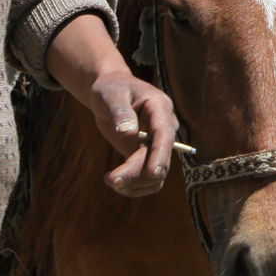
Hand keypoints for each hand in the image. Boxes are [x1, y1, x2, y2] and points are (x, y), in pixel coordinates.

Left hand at [47, 14, 177, 196]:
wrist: (111, 92)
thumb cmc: (111, 89)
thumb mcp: (111, 95)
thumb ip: (120, 111)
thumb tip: (129, 133)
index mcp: (159, 106)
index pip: (165, 133)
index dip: (160, 153)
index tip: (153, 173)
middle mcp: (164, 127)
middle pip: (160, 158)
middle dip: (138, 172)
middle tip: (111, 180)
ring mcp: (158, 143)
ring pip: (157, 174)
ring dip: (136, 183)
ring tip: (109, 180)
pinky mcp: (148, 155)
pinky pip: (149, 178)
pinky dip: (135, 186)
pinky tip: (117, 183)